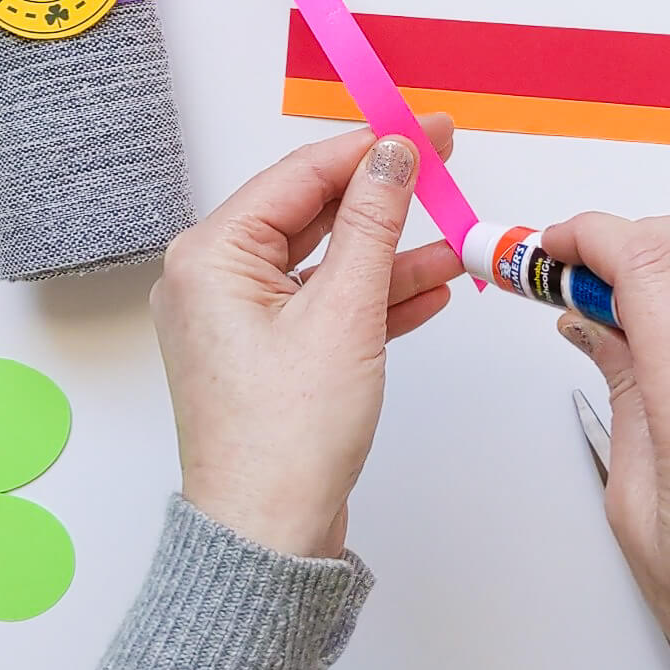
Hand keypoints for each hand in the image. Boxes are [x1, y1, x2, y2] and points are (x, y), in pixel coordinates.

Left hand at [151, 117, 460, 559]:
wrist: (267, 540)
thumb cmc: (284, 439)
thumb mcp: (346, 312)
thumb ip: (373, 222)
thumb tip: (393, 155)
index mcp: (211, 255)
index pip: (300, 175)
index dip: (370, 146)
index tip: (425, 129)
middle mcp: (212, 279)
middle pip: (312, 214)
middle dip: (385, 199)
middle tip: (445, 165)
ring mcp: (237, 320)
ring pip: (326, 264)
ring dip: (391, 254)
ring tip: (458, 240)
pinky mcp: (265, 356)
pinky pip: (324, 306)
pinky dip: (375, 298)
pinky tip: (432, 290)